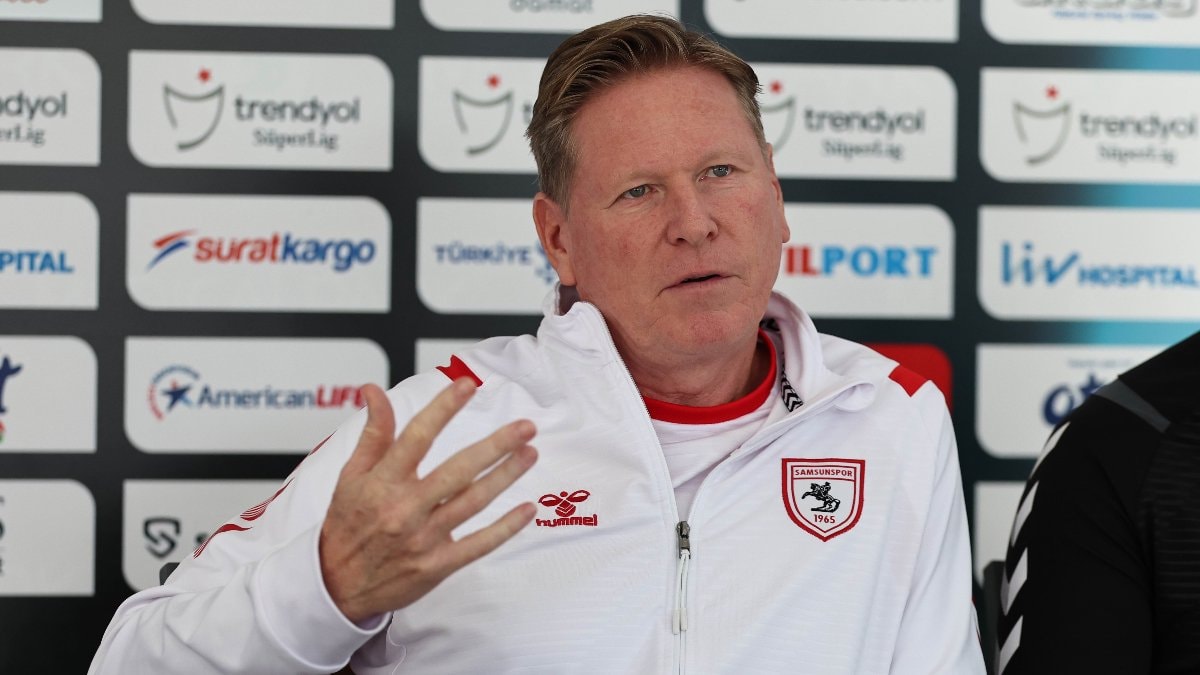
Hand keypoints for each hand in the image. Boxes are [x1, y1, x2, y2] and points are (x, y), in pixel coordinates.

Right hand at [319, 379, 537, 623]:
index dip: (443, 409)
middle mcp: (405, 507)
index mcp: (382, 482)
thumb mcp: (350, 476)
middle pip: (457, 470)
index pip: (417, 436)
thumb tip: (373, 391)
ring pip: (473, 502)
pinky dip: (505, 528)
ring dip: (505, 477)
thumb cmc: (345, 526)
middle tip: (526, 427)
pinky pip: (478, 544)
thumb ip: (372, 433)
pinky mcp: (437, 565)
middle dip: (495, 446)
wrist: (336, 586)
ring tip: (530, 454)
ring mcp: (423, 538)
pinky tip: (527, 509)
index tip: (467, 385)